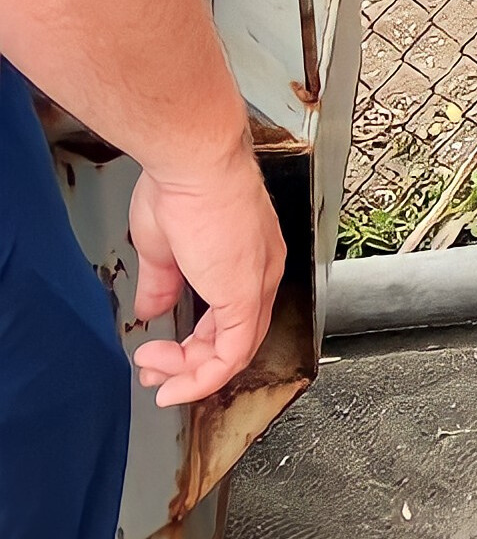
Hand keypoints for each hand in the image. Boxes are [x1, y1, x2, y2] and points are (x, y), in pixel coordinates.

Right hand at [127, 145, 286, 406]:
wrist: (195, 160)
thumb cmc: (184, 182)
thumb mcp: (165, 244)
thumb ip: (163, 283)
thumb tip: (152, 310)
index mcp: (251, 254)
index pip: (234, 315)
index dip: (197, 342)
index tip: (163, 353)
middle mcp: (262, 270)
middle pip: (235, 338)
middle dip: (190, 364)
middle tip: (154, 372)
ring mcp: (257, 283)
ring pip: (234, 352)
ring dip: (188, 372)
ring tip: (152, 371)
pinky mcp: (244, 296)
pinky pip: (231, 355)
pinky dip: (200, 377)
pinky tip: (170, 378)